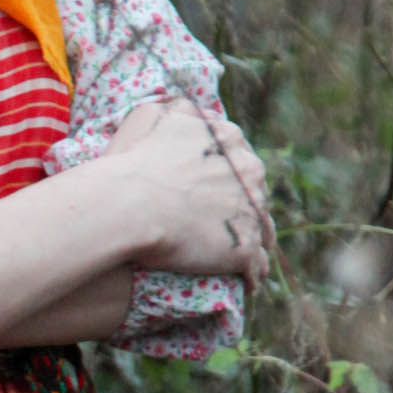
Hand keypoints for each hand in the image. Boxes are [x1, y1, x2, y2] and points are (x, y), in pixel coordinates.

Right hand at [103, 99, 274, 287]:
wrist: (129, 204)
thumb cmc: (132, 161)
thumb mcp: (152, 114)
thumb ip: (177, 109)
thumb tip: (188, 109)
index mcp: (229, 140)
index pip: (239, 158)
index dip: (229, 175)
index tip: (217, 188)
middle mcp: (249, 172)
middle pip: (256, 192)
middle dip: (245, 206)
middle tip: (226, 223)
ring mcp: (250, 210)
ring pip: (263, 230)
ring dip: (254, 241)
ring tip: (241, 257)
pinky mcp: (245, 248)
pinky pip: (257, 266)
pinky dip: (252, 275)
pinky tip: (245, 282)